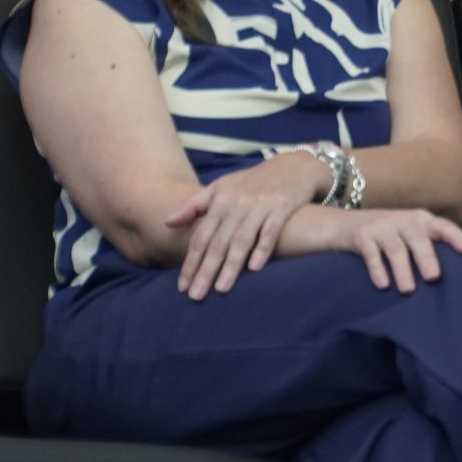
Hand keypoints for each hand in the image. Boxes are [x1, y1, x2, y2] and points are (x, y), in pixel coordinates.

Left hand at [167, 151, 325, 298]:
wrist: (294, 166)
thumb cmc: (254, 181)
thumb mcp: (221, 187)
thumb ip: (194, 205)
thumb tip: (167, 222)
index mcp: (220, 201)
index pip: (201, 236)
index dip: (191, 262)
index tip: (182, 286)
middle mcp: (237, 204)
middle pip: (218, 242)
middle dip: (206, 270)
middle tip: (196, 296)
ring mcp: (260, 205)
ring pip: (242, 240)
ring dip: (231, 265)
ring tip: (221, 289)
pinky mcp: (282, 206)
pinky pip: (271, 231)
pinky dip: (263, 248)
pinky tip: (255, 268)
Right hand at [333, 208, 461, 292]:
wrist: (342, 225)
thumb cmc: (390, 233)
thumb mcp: (417, 232)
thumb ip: (444, 239)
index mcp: (422, 220)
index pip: (443, 226)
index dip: (457, 237)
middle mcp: (403, 220)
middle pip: (418, 238)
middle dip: (427, 257)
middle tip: (434, 278)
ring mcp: (381, 226)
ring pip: (395, 248)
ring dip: (402, 269)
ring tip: (408, 290)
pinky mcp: (361, 236)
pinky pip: (371, 253)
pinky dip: (377, 268)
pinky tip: (382, 285)